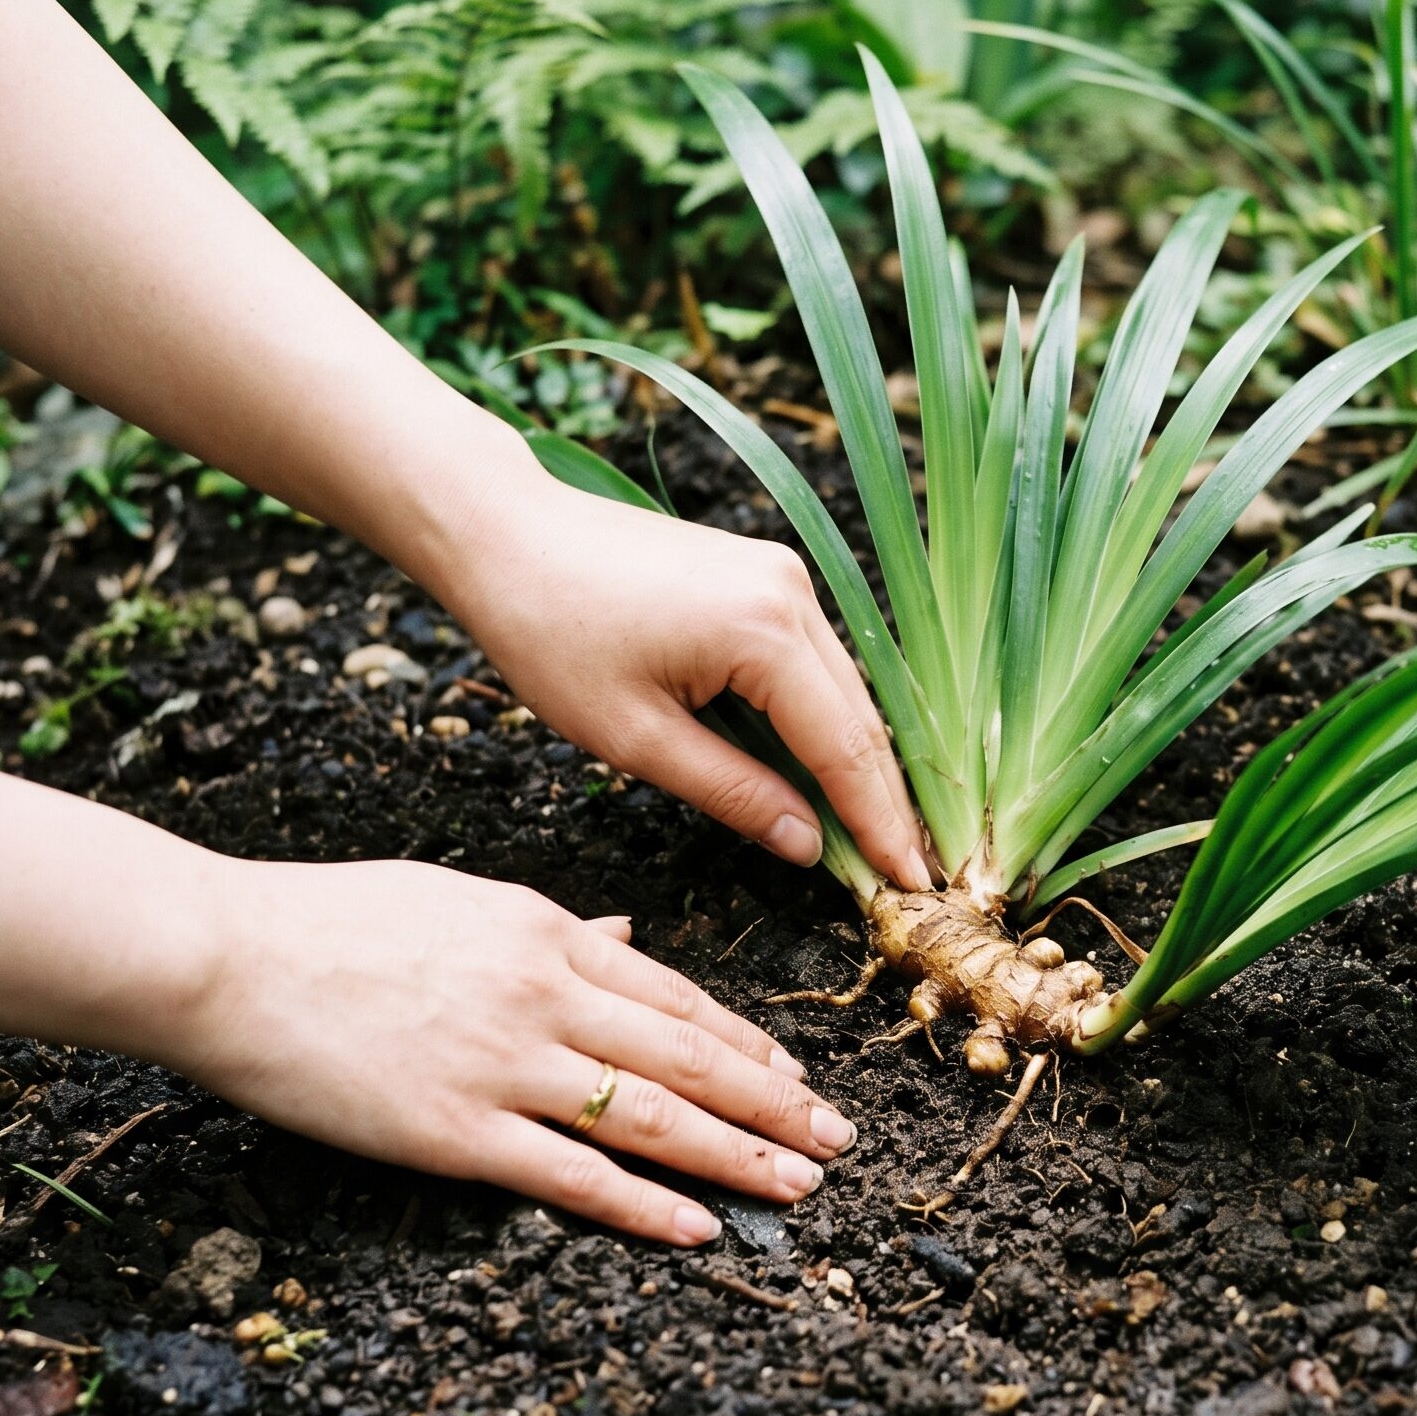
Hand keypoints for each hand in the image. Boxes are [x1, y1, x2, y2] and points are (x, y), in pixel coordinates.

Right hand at [173, 857, 855, 1243]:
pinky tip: (697, 1228)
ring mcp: (505, 1063)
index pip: (677, 994)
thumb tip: (626, 932)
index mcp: (547, 931)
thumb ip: (552, 925)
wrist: (224, 954)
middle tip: (838, 1139)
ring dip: (738, 1156)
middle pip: (690, 1055)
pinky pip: (571, 1174)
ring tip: (800, 1185)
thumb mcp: (460, 900)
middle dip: (775, 1103)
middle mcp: (545, 993)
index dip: (748, 1042)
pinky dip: (642, 1204)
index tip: (796, 1076)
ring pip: (652, 1115)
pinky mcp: (455, 1131)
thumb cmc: (332, 922)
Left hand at [443, 451, 931, 888]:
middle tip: (907, 871)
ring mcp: (782, 577)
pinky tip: (823, 770)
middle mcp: (791, 593)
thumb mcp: (636, 738)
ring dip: (856, 761)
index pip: (845, 747)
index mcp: (763, 631)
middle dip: (883, 799)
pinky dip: (823, 719)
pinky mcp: (764, 576)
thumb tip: (806, 846)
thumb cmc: (551, 635)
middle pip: (860, 717)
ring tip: (873, 835)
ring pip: (844, 690)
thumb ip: (733, 793)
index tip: (909, 880)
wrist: (507, 535)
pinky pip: (814, 663)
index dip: (878, 822)